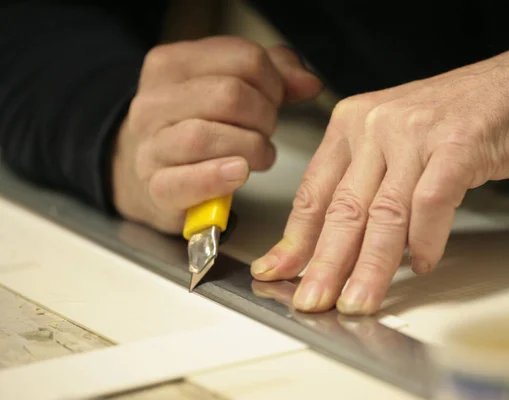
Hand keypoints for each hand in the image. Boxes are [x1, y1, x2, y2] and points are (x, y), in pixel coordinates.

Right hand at [112, 36, 321, 232]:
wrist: (148, 173)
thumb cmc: (196, 126)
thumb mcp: (227, 86)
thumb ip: (273, 75)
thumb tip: (309, 83)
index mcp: (173, 63)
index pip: (243, 58)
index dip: (275, 82)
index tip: (275, 99)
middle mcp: (154, 100)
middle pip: (229, 95)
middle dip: (264, 116)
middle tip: (266, 130)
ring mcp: (150, 144)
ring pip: (206, 136)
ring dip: (250, 149)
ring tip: (259, 155)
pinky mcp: (155, 186)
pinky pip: (186, 181)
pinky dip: (218, 178)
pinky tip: (238, 173)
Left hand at [252, 44, 508, 314]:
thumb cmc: (455, 118)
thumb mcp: (393, 143)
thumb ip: (365, 187)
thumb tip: (341, 247)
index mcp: (351, 123)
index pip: (314, 192)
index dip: (296, 239)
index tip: (278, 270)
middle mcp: (376, 125)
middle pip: (343, 208)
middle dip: (325, 264)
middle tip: (312, 300)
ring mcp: (415, 133)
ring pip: (383, 214)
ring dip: (370, 267)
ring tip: (358, 301)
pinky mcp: (456, 144)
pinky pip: (431, 204)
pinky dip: (425, 241)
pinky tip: (422, 265)